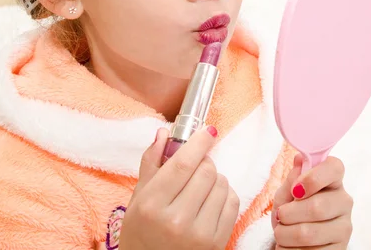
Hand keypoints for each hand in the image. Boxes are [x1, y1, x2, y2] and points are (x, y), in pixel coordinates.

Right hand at [118, 126, 239, 249]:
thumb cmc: (141, 233)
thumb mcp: (137, 198)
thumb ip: (151, 163)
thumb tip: (164, 133)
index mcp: (151, 205)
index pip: (182, 164)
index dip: (198, 143)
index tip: (207, 131)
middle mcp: (176, 220)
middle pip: (205, 171)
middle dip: (204, 162)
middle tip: (196, 166)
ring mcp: (199, 235)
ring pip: (221, 184)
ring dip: (215, 178)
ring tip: (201, 188)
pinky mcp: (217, 244)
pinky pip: (232, 203)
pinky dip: (225, 195)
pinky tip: (211, 201)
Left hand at [271, 154, 353, 248]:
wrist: (295, 240)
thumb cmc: (292, 209)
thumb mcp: (287, 193)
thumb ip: (293, 178)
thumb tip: (299, 160)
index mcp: (333, 180)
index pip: (334, 167)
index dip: (313, 177)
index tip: (295, 190)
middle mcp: (344, 201)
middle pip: (318, 206)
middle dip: (289, 213)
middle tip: (280, 216)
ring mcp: (344, 227)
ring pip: (310, 233)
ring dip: (285, 234)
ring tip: (281, 232)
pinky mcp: (340, 249)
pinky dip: (290, 249)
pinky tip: (289, 245)